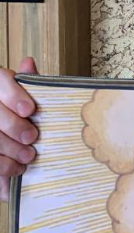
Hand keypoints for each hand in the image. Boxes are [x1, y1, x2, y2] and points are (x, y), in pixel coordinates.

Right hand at [0, 57, 38, 201]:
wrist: (7, 150)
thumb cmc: (13, 123)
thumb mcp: (20, 102)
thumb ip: (27, 86)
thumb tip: (28, 62)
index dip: (13, 94)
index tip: (30, 110)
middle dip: (13, 126)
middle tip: (32, 138)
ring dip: (8, 148)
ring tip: (28, 157)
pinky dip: (2, 165)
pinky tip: (16, 170)